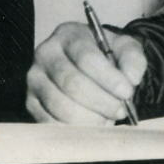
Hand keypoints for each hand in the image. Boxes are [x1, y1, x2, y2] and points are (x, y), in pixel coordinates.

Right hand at [27, 22, 146, 124]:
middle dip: (101, 101)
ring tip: (107, 118)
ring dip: (89, 118)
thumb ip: (133, 59)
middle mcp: (46, 53)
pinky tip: (90, 125)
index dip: (108, 78)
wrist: (86, 66)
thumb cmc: (105, 56)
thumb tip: (131, 79)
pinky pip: (49, 122)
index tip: (127, 92)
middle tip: (120, 110)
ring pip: (60, 105)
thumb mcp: (124, 49)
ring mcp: (35, 79)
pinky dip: (73, 129)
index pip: (86, 57)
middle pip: (71, 83)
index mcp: (69, 34)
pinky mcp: (30, 102)